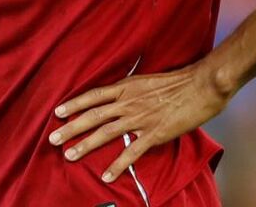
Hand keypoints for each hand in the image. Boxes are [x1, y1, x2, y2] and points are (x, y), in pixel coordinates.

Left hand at [48, 59, 231, 182]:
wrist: (202, 85)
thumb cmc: (179, 80)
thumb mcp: (149, 79)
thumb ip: (132, 88)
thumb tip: (121, 94)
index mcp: (127, 86)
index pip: (94, 95)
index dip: (74, 104)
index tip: (58, 112)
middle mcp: (128, 101)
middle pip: (93, 115)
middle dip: (71, 127)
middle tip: (53, 138)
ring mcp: (139, 118)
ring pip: (105, 133)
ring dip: (85, 145)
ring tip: (70, 155)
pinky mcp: (154, 134)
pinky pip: (131, 152)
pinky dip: (117, 165)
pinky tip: (106, 175)